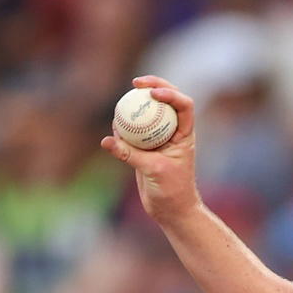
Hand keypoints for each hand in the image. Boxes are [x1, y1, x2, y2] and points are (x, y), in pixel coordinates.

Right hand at [100, 76, 201, 224]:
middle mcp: (174, 132)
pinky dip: (124, 125)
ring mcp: (159, 138)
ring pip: (149, 113)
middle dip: (154, 86)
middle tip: (136, 83)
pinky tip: (115, 125)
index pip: (184, 105)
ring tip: (123, 103)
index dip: (171, 93)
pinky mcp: (145, 147)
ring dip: (137, 104)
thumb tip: (106, 140)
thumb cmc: (172, 191)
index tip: (152, 93)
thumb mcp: (153, 170)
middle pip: (167, 101)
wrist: (171, 210)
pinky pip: (133, 130)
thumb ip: (129, 154)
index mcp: (185, 134)